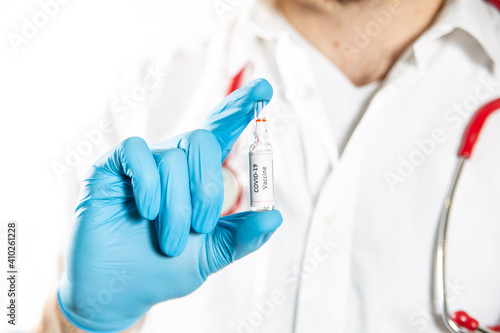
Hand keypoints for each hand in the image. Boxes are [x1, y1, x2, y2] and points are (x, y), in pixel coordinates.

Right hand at [57, 79, 282, 331]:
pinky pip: (136, 153)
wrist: (118, 293)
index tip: (265, 88)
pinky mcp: (110, 168)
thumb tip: (275, 217)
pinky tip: (146, 212)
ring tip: (171, 242)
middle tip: (201, 227)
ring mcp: (141, 163)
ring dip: (177, 206)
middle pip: (201, 140)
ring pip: (172, 158)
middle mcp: (171, 162)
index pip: (220, 131)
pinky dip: (148, 185)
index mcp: (197, 175)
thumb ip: (241, 237)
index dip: (240, 108)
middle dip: (208, 188)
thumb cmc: (163, 269)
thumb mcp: (210, 255)